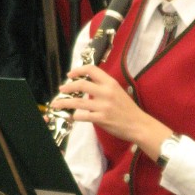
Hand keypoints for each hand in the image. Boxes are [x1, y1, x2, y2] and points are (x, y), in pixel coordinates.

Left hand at [50, 65, 171, 158]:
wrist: (138, 124)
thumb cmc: (128, 109)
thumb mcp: (118, 92)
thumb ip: (103, 87)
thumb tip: (87, 85)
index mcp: (111, 83)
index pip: (91, 70)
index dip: (78, 70)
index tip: (70, 75)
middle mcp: (106, 92)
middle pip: (81, 84)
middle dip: (68, 86)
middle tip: (61, 89)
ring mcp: (103, 106)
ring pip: (78, 102)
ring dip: (64, 102)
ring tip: (56, 103)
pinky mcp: (101, 119)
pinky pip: (82, 116)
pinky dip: (74, 116)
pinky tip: (69, 116)